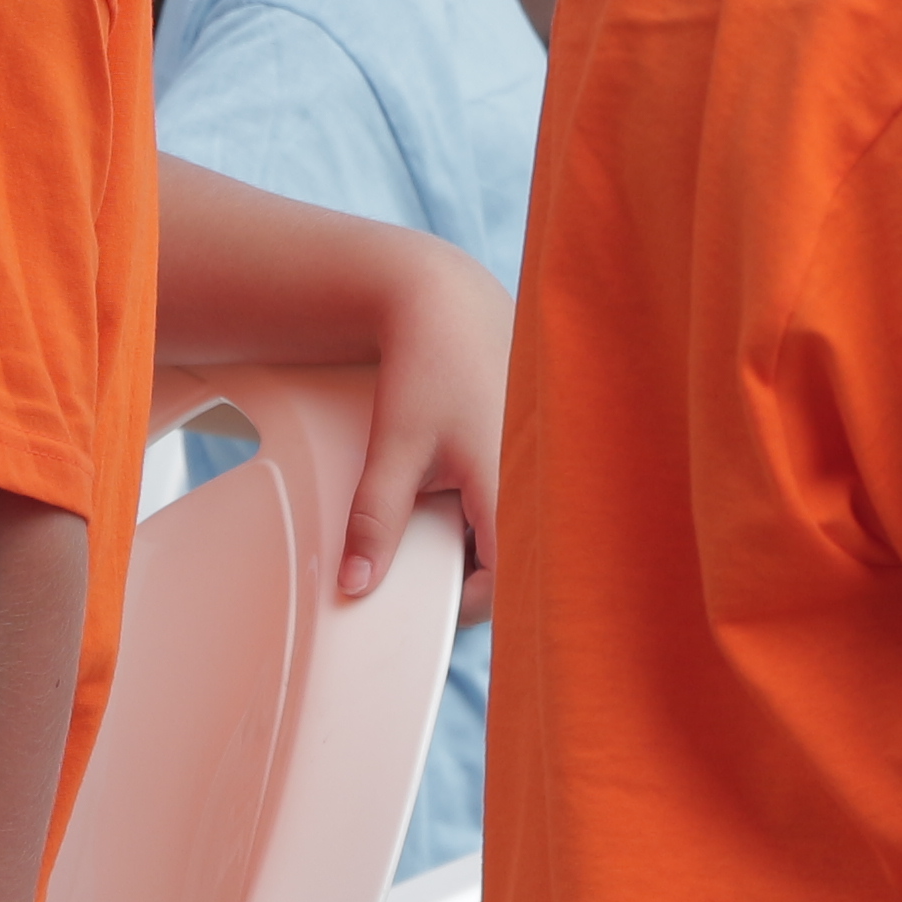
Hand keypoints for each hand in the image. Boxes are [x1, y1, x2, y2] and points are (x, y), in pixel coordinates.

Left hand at [354, 240, 510, 618]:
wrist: (447, 299)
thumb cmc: (428, 367)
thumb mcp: (394, 447)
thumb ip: (376, 520)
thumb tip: (356, 584)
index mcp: (513, 487)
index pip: (506, 583)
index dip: (465, 601)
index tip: (427, 597)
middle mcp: (541, 479)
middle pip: (516, 561)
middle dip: (475, 570)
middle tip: (431, 559)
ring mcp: (545, 463)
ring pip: (520, 531)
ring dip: (485, 538)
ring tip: (444, 514)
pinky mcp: (540, 448)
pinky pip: (522, 501)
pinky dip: (493, 508)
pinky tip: (461, 487)